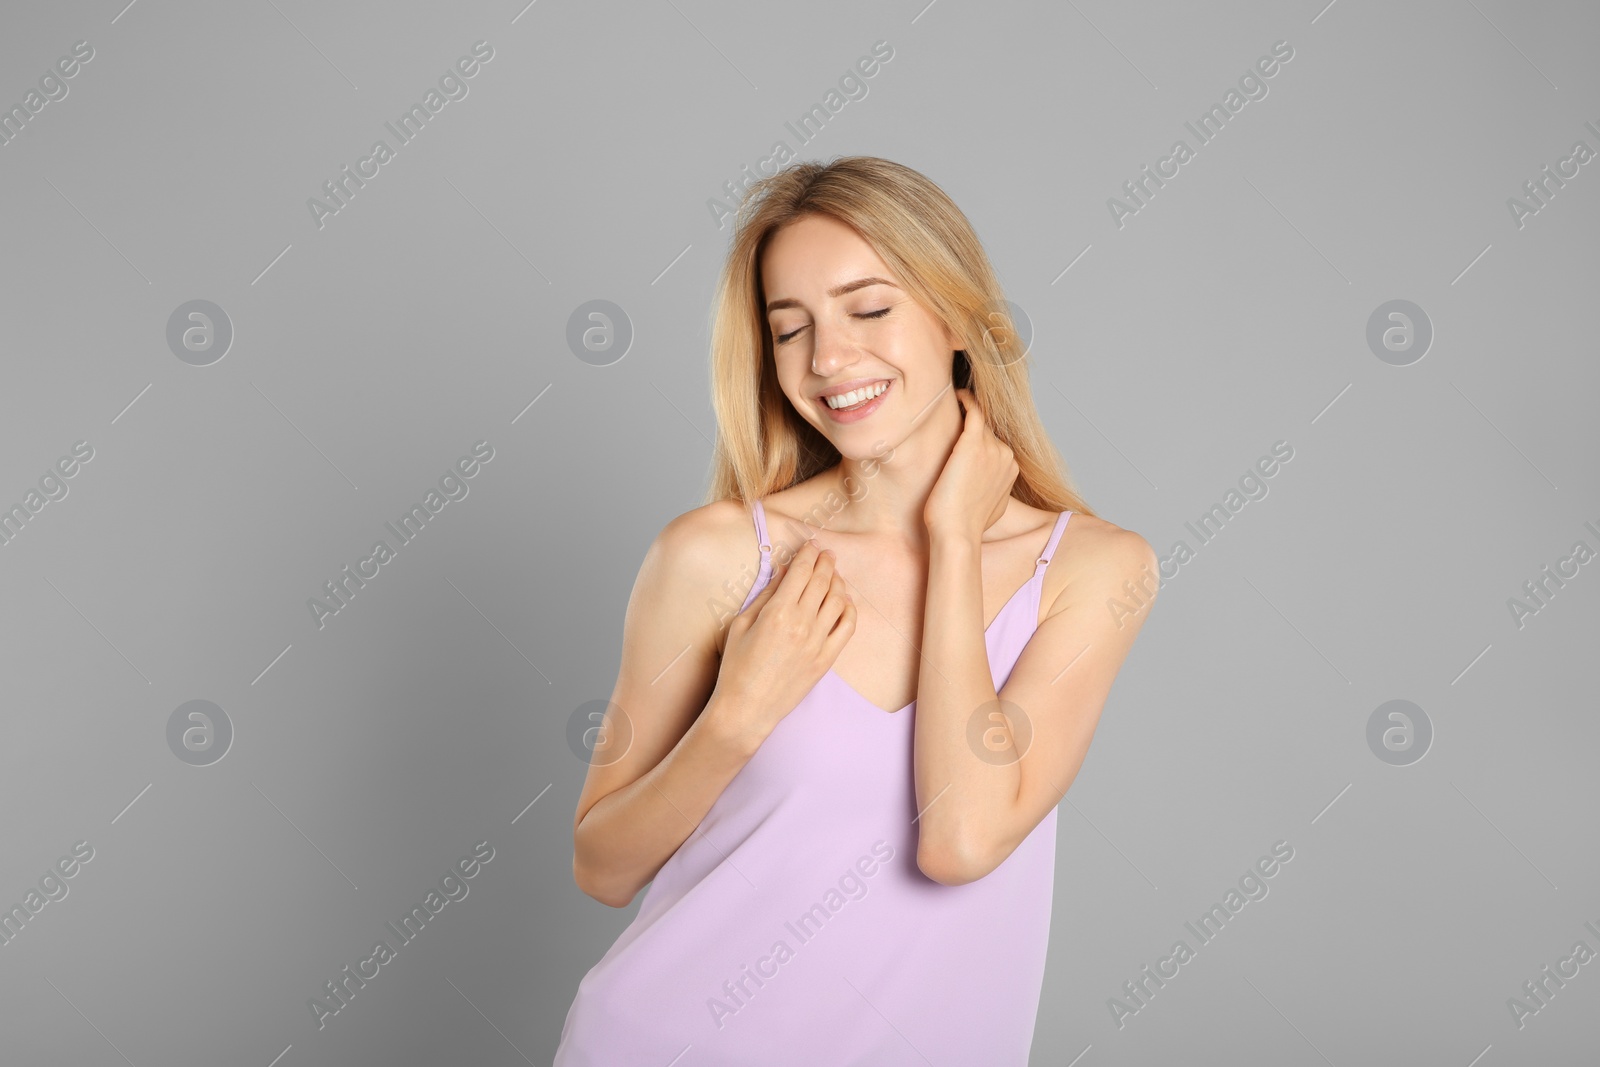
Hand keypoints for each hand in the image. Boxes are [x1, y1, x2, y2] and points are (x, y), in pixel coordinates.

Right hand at [713, 540, 855, 739]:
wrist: (746, 708)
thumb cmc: (736, 667)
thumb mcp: (741, 625)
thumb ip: (765, 596)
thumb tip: (784, 573)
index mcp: (777, 613)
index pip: (801, 572)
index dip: (808, 554)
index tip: (811, 545)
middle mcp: (802, 625)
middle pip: (822, 582)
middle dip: (826, 562)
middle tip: (827, 553)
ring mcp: (817, 643)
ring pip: (838, 601)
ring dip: (838, 582)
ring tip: (833, 575)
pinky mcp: (826, 660)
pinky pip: (846, 628)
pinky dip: (848, 610)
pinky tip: (844, 602)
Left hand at [924, 387, 1017, 542]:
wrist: (956, 532)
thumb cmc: (965, 525)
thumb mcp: (990, 507)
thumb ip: (993, 490)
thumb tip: (985, 489)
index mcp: (1010, 469)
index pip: (993, 445)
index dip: (977, 439)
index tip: (962, 434)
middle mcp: (1005, 455)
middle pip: (986, 431)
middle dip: (971, 428)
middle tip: (953, 416)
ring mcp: (992, 448)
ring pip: (978, 422)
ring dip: (966, 413)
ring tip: (952, 404)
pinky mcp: (972, 443)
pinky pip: (973, 410)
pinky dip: (967, 400)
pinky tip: (957, 395)